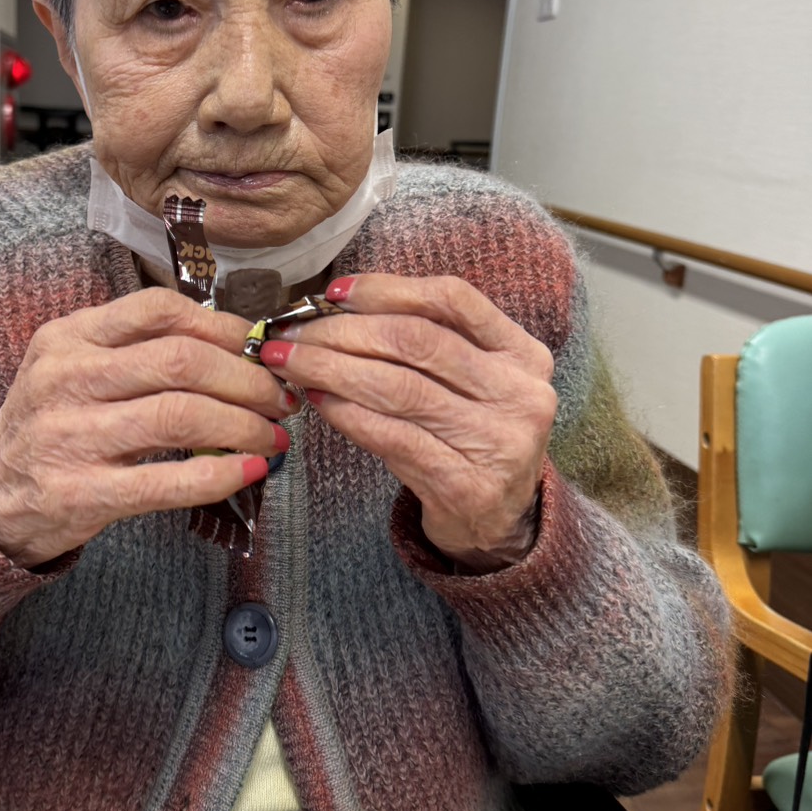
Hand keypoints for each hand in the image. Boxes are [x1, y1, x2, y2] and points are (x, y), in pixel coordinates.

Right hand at [0, 288, 293, 567]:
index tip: (258, 348)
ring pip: (181, 415)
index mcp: (69, 337)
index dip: (223, 326)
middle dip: (248, 379)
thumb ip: (136, 348)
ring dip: (245, 424)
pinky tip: (251, 470)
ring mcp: (70, 436)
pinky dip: (222, 474)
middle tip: (281, 398)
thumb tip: (235, 343)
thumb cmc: (53, 424)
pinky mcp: (79, 493)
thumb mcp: (74, 366)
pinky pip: (167, 481)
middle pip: (181, 360)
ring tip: (274, 436)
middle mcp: (66, 378)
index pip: (159, 309)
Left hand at [258, 274, 556, 566]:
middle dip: (343, 331)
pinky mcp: (464, 484)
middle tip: (292, 333)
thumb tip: (337, 307)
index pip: (453, 300)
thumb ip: (426, 341)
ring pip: (398, 388)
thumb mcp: (470, 381)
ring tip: (289, 362)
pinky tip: (316, 400)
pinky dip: (346, 414)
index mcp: (523, 354)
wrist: (498, 521)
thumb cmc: (469, 435)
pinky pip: (391, 436)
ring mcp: (496, 442)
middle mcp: (520, 393)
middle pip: (417, 341)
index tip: (334, 293)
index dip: (388, 289)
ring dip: (331, 369)